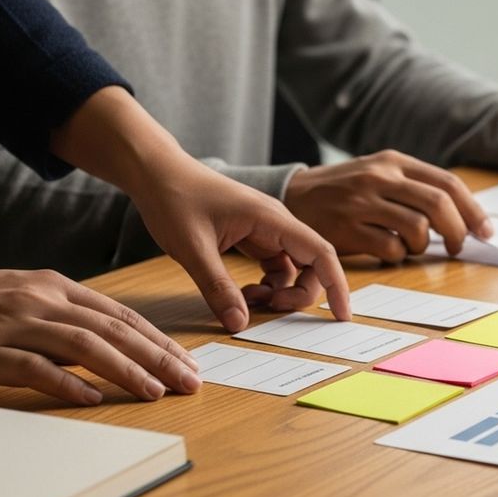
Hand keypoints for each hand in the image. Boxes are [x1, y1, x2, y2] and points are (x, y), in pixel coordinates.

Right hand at [0, 270, 200, 404]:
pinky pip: (34, 368)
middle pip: (113, 329)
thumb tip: (111, 346)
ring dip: (126, 371)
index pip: (120, 314)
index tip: (186, 360)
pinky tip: (93, 399)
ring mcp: (13, 324)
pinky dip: (67, 384)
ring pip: (84, 346)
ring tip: (156, 392)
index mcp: (52, 286)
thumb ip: (65, 318)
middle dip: (158, 357)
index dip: (158, 339)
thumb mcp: (23, 299)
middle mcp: (39, 300)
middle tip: (189, 380)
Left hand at [51, 87, 350, 329]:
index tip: (341, 316)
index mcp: (271, 218)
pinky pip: (274, 266)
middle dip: (299, 294)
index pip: (321, 253)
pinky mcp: (253, 236)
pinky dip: (266, 284)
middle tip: (267, 309)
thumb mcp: (192, 248)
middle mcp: (276, 223)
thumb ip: (217, 287)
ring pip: (293, 268)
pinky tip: (241, 290)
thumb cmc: (174, 198)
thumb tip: (240, 324)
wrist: (155, 172)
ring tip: (247, 299)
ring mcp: (266, 229)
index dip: (336, 285)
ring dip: (280, 291)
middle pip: (312, 264)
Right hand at [284, 150, 491, 261]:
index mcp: (393, 161)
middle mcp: (380, 176)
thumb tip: (463, 215)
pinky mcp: (347, 227)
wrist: (291, 196)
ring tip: (411, 246)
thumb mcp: (378, 173)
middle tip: (456, 247)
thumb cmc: (343, 190)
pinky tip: (388, 251)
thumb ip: (415, 187)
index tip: (485, 231)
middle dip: (457, 231)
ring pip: (418, 228)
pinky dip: (397, 255)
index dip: (472, 210)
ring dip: (422, 245)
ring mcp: (362, 202)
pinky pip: (391, 248)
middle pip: (439, 204)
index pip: (447, 183)